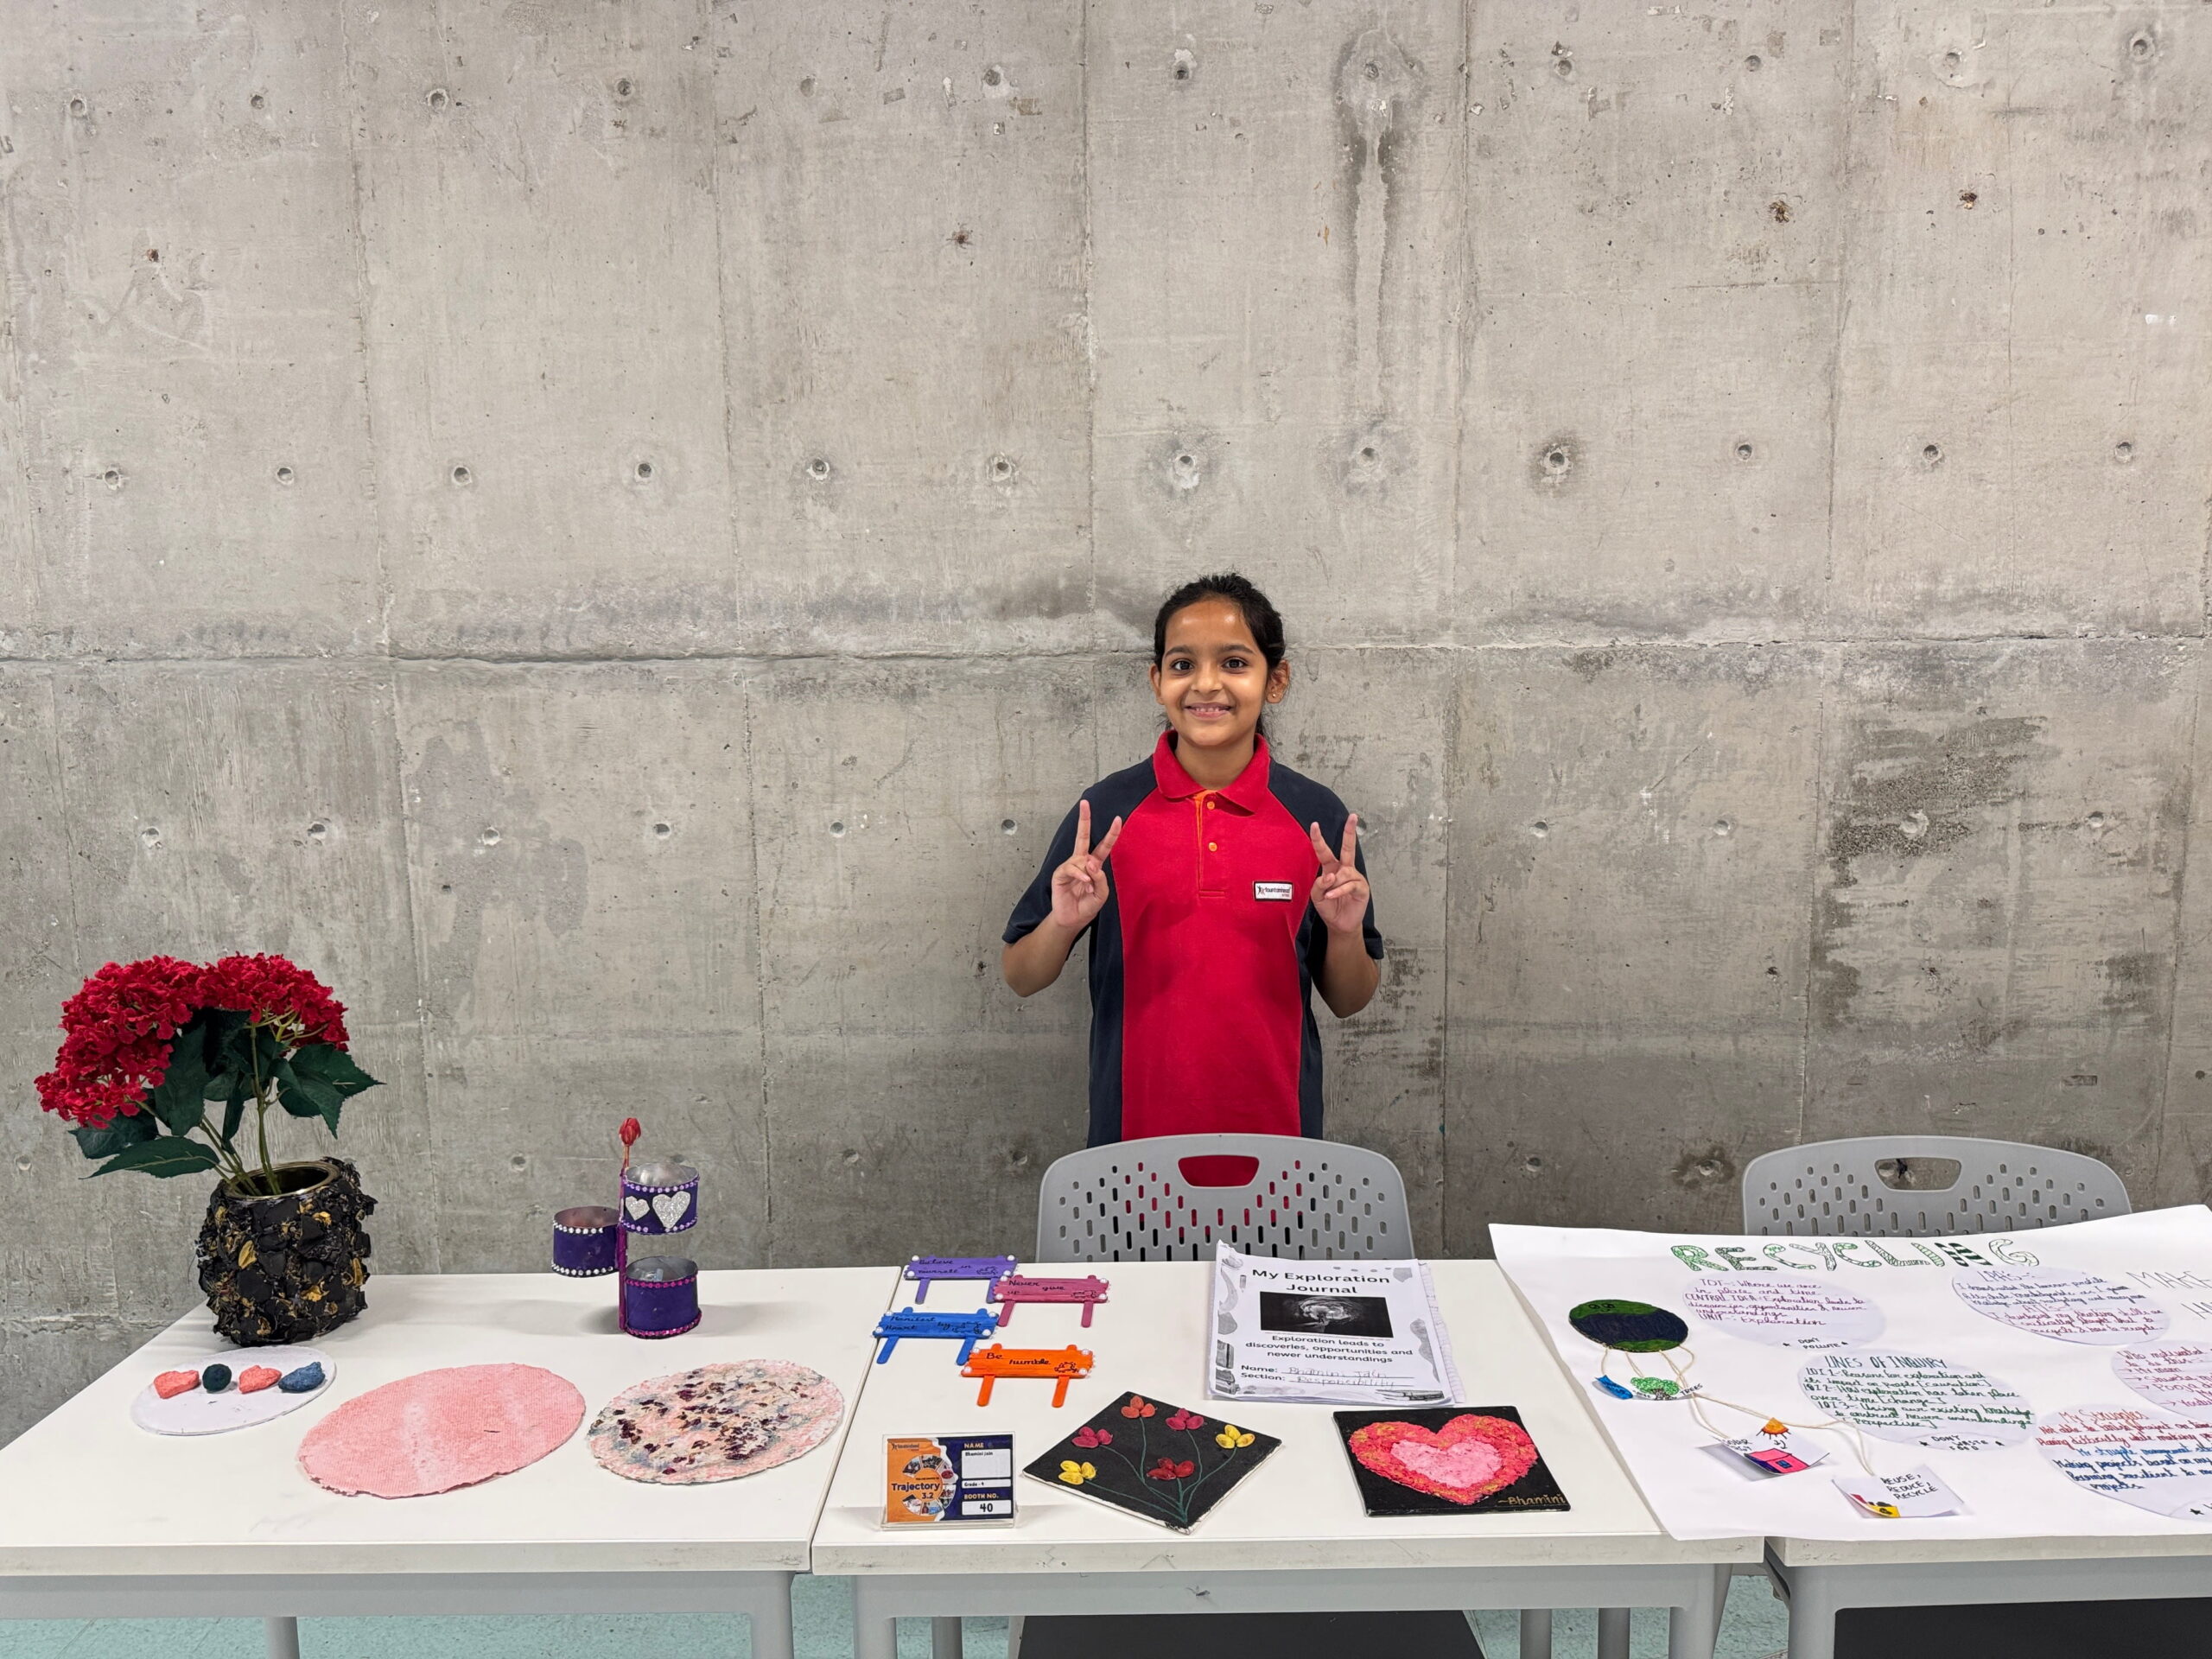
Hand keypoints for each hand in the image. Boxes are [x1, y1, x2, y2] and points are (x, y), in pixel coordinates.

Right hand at [1049, 799, 1123, 930]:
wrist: (1072, 919)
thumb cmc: (1087, 906)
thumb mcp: (1102, 893)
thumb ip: (1101, 878)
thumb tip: (1091, 862)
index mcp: (1094, 865)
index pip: (1104, 846)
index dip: (1111, 833)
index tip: (1117, 819)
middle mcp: (1081, 862)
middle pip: (1082, 836)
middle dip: (1084, 819)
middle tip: (1085, 802)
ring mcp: (1070, 866)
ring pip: (1082, 859)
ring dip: (1088, 872)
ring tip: (1087, 886)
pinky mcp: (1060, 873)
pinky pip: (1072, 868)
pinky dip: (1080, 875)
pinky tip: (1083, 883)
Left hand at [1308, 814, 1368, 935]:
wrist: (1340, 924)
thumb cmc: (1329, 908)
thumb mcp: (1316, 897)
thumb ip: (1318, 885)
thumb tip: (1329, 876)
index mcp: (1331, 868)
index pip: (1324, 851)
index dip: (1319, 838)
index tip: (1314, 824)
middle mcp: (1344, 870)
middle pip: (1347, 848)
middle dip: (1349, 832)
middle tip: (1353, 816)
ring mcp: (1354, 878)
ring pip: (1344, 873)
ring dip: (1334, 884)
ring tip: (1329, 895)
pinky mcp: (1362, 888)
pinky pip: (1350, 885)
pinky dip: (1339, 891)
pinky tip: (1332, 896)